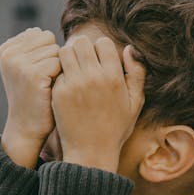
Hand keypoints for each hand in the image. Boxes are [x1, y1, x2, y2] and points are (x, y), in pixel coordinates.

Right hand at [0, 28, 61, 167]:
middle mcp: (8, 54)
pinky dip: (60, 75)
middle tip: (42, 79)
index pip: (40, 33)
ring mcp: (19, 64)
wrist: (27, 126)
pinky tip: (50, 89)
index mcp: (5, 49)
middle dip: (52, 58)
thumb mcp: (26, 66)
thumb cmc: (33, 94)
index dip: (45, 53)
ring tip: (45, 84)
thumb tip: (44, 33)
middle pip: (48, 39)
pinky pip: (60, 62)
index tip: (35, 73)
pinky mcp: (33, 75)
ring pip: (55, 50)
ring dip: (57, 67)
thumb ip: (32, 46)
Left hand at [52, 36, 144, 173]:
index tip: (100, 60)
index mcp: (113, 77)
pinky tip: (67, 84)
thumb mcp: (135, 102)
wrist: (91, 152)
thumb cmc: (116, 127)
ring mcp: (73, 84)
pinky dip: (61, 73)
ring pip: (65, 51)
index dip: (101, 49)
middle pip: (82, 42)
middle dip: (83, 48)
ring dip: (69, 57)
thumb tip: (129, 48)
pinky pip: (57, 71)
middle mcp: (93, 77)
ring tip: (74, 68)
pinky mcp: (58, 93)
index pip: (103, 43)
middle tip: (84, 60)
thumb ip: (137, 73)